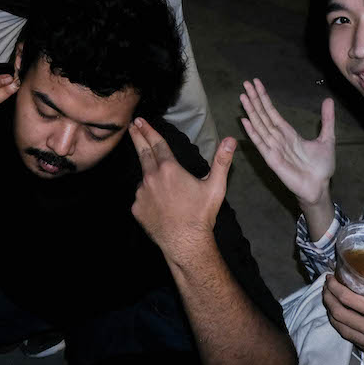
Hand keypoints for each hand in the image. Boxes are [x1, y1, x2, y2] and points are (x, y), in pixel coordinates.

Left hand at [130, 118, 233, 264]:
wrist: (186, 243)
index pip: (157, 144)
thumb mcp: (216, 186)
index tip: (140, 121)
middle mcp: (151, 178)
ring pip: (144, 178)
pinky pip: (141, 197)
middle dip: (137, 137)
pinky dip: (148, 196)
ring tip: (162, 185)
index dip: (149, 131)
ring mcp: (142, 194)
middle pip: (143, 153)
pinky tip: (159, 204)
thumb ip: (222, 161)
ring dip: (148, 175)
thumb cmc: (202, 214)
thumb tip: (231, 140)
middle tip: (132, 126)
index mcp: (169, 169)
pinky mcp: (137, 208)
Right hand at [239, 82, 334, 206]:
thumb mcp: (327, 138)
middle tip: (245, 83)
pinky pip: (260, 143)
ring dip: (251, 111)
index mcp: (288, 133)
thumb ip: (327, 120)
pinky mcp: (272, 159)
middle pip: (263, 115)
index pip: (273, 112)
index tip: (256, 84)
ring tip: (243, 96)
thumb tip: (329, 100)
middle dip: (255, 99)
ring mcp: (273, 148)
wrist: (320, 187)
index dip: (264, 98)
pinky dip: (252, 132)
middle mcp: (278, 139)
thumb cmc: (321, 167)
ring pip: (260, 125)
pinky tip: (244, 121)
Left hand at [323, 276, 363, 364]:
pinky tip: (347, 320)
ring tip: (331, 303)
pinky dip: (346, 329)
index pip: (348, 299)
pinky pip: (355, 342)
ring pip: (343, 331)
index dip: (334, 287)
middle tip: (326, 288)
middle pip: (339, 315)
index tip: (329, 278)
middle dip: (328, 299)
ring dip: (333, 316)